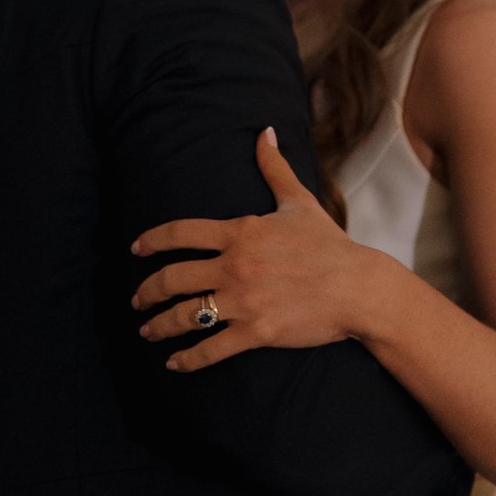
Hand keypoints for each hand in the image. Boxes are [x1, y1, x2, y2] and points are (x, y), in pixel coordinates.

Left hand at [130, 130, 404, 370]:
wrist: (359, 287)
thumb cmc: (329, 245)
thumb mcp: (298, 202)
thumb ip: (275, 168)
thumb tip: (264, 132)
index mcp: (240, 232)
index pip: (180, 233)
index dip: (151, 242)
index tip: (136, 251)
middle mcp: (235, 265)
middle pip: (173, 278)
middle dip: (147, 292)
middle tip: (137, 300)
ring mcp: (244, 300)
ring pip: (185, 316)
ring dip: (159, 326)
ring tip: (147, 331)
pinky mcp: (257, 332)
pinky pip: (211, 348)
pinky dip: (188, 358)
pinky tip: (174, 363)